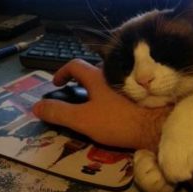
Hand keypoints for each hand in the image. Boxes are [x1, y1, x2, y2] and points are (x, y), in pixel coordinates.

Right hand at [32, 59, 170, 150]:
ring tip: (90, 108)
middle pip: (91, 73)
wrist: (156, 126)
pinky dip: (107, 98)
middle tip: (73, 99)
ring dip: (94, 91)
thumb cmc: (118, 120)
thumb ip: (59, 112)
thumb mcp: (83, 119)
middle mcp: (112, 76)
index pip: (74, 65)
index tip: (56, 84)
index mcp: (97, 76)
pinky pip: (116, 91)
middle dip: (78, 83)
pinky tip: (110, 112)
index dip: (62, 72)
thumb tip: (37, 106)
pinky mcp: (136, 95)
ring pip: (105, 83)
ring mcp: (126, 85)